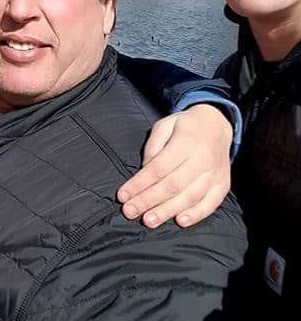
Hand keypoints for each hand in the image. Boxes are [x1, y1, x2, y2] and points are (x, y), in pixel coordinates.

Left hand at [116, 104, 231, 228]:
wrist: (217, 125)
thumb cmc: (184, 126)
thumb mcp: (164, 125)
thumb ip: (153, 147)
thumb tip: (144, 171)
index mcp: (186, 142)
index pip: (159, 167)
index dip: (139, 183)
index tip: (122, 195)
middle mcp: (202, 159)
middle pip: (172, 185)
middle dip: (149, 200)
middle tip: (130, 212)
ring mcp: (215, 174)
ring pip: (190, 197)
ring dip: (168, 211)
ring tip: (148, 221)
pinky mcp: (223, 185)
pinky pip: (211, 203)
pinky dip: (196, 214)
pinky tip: (180, 222)